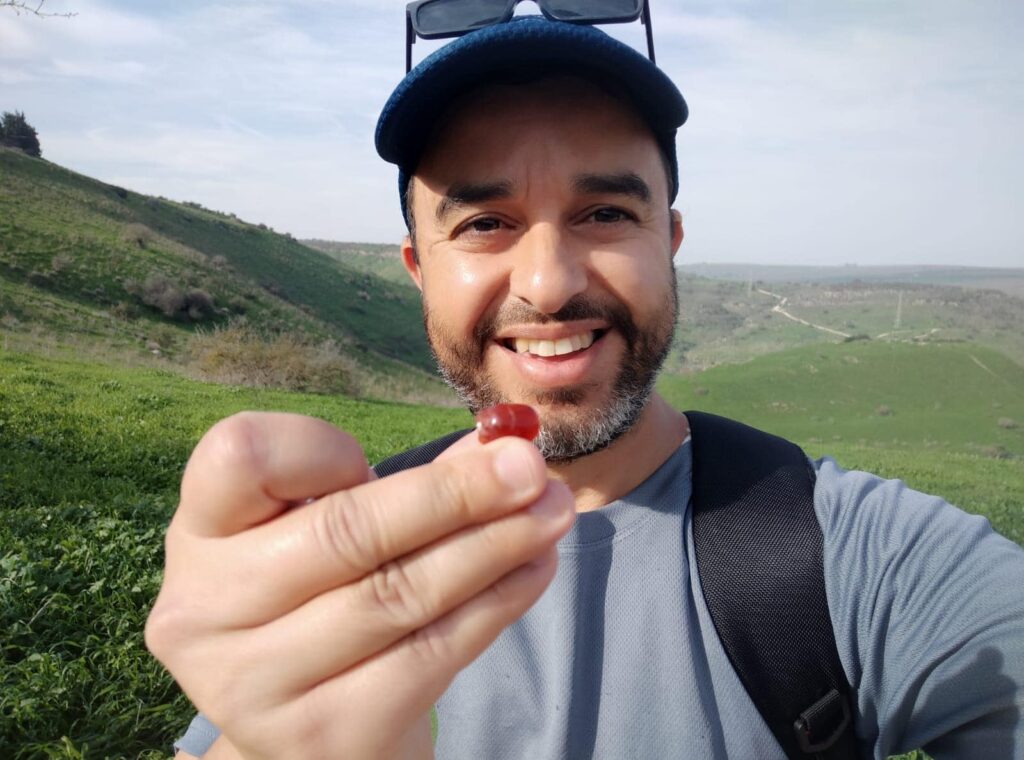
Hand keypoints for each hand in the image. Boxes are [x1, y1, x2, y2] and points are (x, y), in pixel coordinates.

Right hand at [146, 412, 572, 758]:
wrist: (311, 719)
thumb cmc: (324, 591)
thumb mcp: (338, 524)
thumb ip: (411, 480)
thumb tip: (507, 440)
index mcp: (199, 532)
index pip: (242, 456)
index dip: (319, 447)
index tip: (371, 455)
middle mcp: (206, 611)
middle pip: (345, 532)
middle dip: (456, 493)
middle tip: (531, 466)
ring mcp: (256, 684)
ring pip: (399, 594)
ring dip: (494, 545)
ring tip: (553, 509)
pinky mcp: (324, 736)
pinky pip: (430, 654)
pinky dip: (495, 603)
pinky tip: (536, 566)